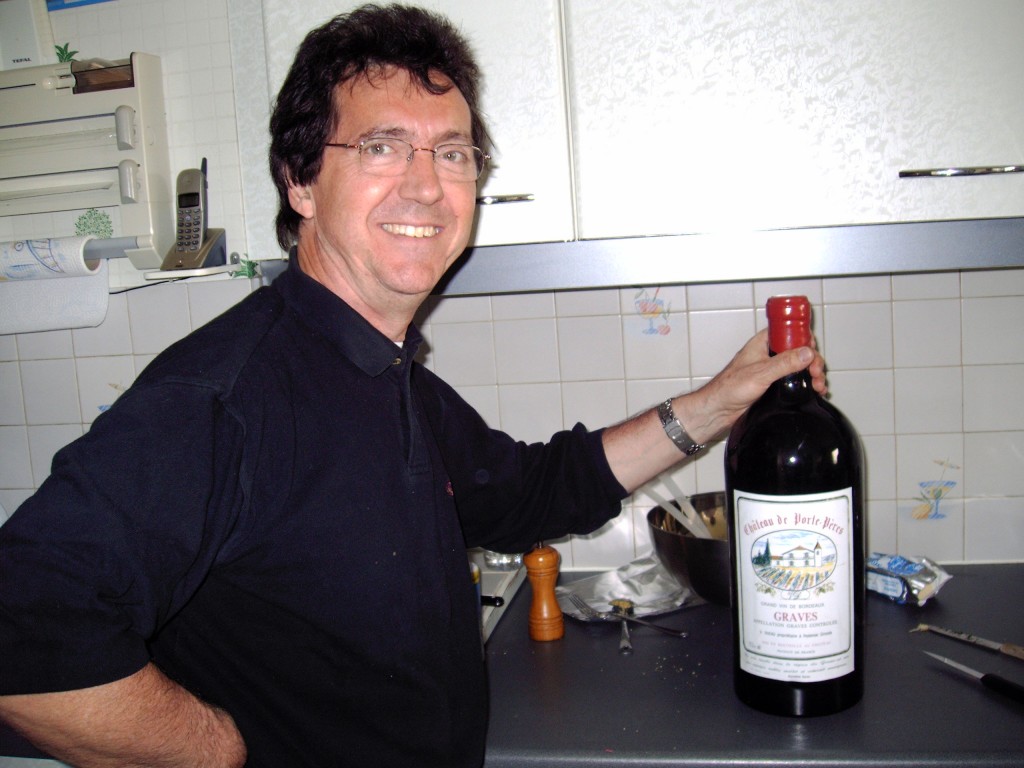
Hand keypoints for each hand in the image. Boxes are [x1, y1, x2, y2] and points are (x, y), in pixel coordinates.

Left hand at [683, 329, 826, 442]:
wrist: (719, 409)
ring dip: (812, 373)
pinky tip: (814, 391)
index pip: (790, 331)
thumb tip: (807, 353)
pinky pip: (795, 378)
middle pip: (799, 349)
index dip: (805, 340)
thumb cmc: (730, 388)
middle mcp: (768, 353)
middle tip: (817, 374)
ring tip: (818, 386)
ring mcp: (772, 368)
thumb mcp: (761, 373)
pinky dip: (806, 383)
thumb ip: (785, 362)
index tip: (813, 352)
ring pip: (799, 364)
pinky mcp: (773, 382)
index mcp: (763, 342)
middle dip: (813, 361)